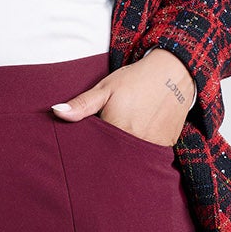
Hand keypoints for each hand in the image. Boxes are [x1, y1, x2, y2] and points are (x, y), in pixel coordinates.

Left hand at [49, 49, 194, 146]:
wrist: (174, 72)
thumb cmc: (135, 79)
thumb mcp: (105, 89)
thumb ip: (82, 104)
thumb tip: (56, 112)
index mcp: (117, 128)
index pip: (96, 150)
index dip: (90, 151)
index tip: (86, 152)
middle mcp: (136, 140)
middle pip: (114, 158)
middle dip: (107, 158)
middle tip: (103, 153)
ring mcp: (153, 145)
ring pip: (132, 159)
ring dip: (125, 157)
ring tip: (122, 147)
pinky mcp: (166, 145)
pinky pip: (150, 156)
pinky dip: (142, 153)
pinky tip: (138, 144)